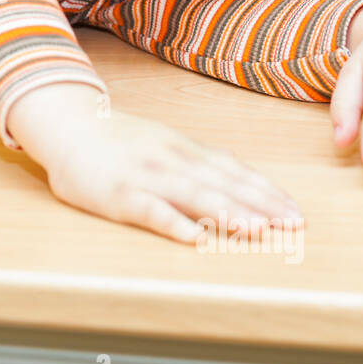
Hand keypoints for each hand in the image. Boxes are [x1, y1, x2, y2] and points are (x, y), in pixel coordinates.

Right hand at [40, 108, 303, 244]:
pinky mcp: (119, 194)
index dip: (267, 191)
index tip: (295, 211)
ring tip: (257, 231)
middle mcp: (172, 160)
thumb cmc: (116, 140)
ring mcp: (146, 176)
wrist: (67, 124)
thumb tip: (238, 180)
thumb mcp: (163, 143)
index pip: (235, 171)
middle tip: (292, 225)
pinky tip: (194, 238)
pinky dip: (174, 223)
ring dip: (228, 212)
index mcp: (185, 150)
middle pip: (224, 184)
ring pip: (194, 195)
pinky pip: (150, 210)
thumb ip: (197, 162)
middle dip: (261, 205)